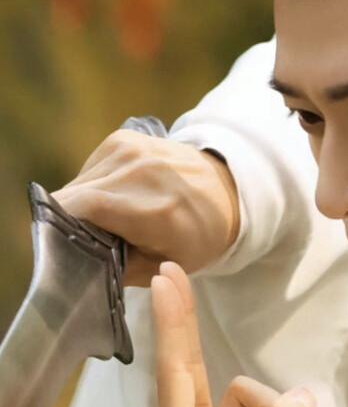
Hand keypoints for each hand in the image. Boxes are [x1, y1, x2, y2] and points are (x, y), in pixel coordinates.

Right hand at [51, 132, 241, 286]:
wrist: (226, 191)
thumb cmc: (196, 237)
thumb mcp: (161, 267)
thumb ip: (114, 268)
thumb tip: (74, 264)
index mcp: (152, 208)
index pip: (78, 210)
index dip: (60, 232)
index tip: (64, 252)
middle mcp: (140, 171)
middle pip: (71, 196)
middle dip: (70, 221)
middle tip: (87, 242)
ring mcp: (131, 148)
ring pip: (77, 183)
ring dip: (81, 204)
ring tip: (109, 220)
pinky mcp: (123, 138)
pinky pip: (89, 169)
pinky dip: (93, 187)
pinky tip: (116, 199)